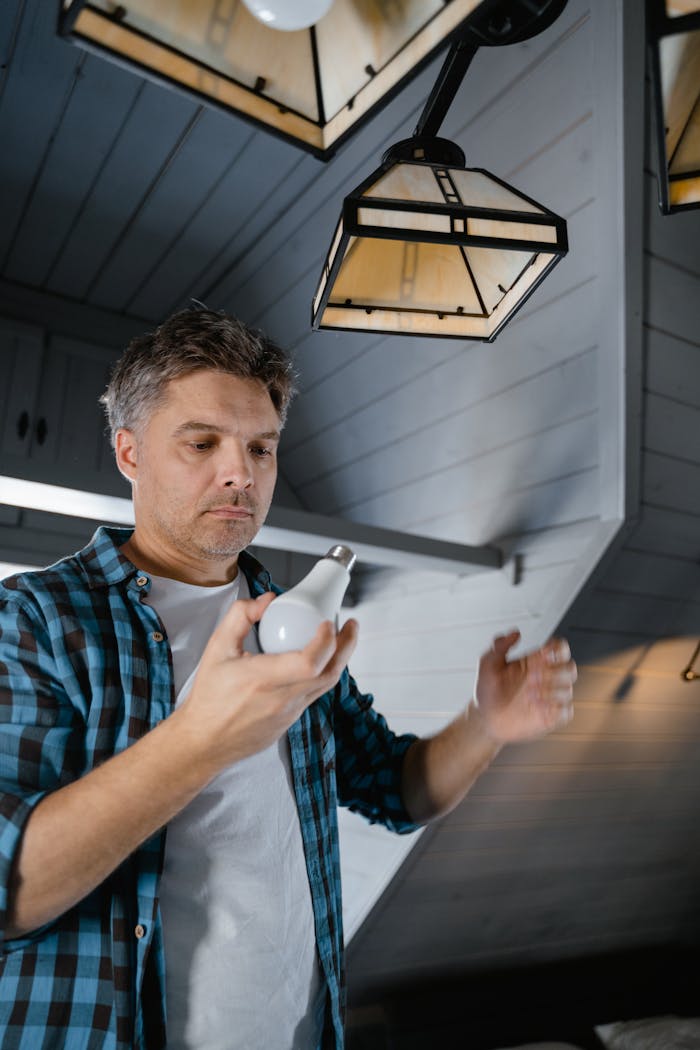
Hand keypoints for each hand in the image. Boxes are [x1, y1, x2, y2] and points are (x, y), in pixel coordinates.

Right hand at [177, 591, 357, 774]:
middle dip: (346, 646)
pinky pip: (314, 695)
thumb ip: (240, 616)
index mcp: (262, 680)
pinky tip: (319, 661)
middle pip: (329, 674)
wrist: (203, 741)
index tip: (328, 622)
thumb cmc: (209, 697)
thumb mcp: (217, 648)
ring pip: (326, 686)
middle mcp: (281, 699)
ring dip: (338, 660)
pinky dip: (322, 675)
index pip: (309, 663)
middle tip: (350, 625)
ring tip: (340, 639)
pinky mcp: (290, 721)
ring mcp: (289, 714)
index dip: (326, 641)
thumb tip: (267, 600)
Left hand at [472, 630, 575, 743]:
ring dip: (551, 690)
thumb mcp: (488, 663)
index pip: (559, 648)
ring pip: (568, 688)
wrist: (485, 718)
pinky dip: (556, 708)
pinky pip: (566, 710)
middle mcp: (546, 677)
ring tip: (529, 695)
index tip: (543, 652)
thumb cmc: (488, 690)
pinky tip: (537, 707)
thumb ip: (500, 645)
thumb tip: (515, 633)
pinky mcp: (552, 715)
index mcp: (535, 661)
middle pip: (569, 667)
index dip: (556, 648)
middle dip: (554, 671)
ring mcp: (551, 697)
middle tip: (532, 677)